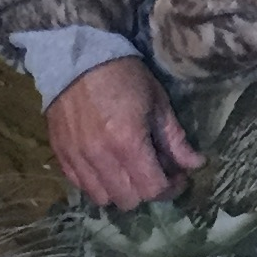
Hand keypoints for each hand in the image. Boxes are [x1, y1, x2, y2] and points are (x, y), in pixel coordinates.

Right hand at [45, 56, 202, 210]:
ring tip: (128, 171)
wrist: (78, 57)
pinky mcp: (60, 154)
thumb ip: (175, 139)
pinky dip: (97, 183)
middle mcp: (100, 156)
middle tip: (154, 172)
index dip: (170, 189)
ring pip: (102, 198)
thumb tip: (196, 164)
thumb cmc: (125, 75)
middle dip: (147, 191)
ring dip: (120, 191)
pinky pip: (80, 186)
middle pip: (128, 200)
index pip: (152, 189)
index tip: (177, 177)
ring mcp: (76, 158)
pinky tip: (106, 166)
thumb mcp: (158, 102)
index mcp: (128, 142)